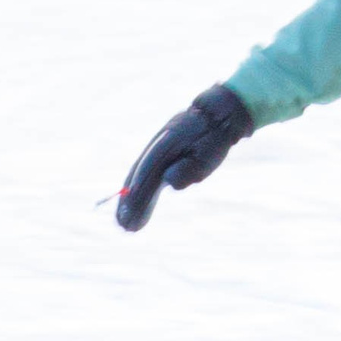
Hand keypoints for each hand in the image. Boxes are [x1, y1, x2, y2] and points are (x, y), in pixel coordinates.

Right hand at [117, 84, 253, 230]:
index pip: (149, 169)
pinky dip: (139, 191)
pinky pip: (146, 175)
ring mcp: (157, 148)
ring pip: (139, 176)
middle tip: (123, 225)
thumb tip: (168, 181)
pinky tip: (135, 208)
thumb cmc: (214, 137)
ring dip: (131, 199)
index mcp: (168, 142)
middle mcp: (157, 144)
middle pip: (138, 174)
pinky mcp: (161, 155)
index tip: (128, 212)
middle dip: (129, 201)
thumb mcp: (208, 155)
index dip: (137, 191)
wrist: (217, 116)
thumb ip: (189, 169)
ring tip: (125, 223)